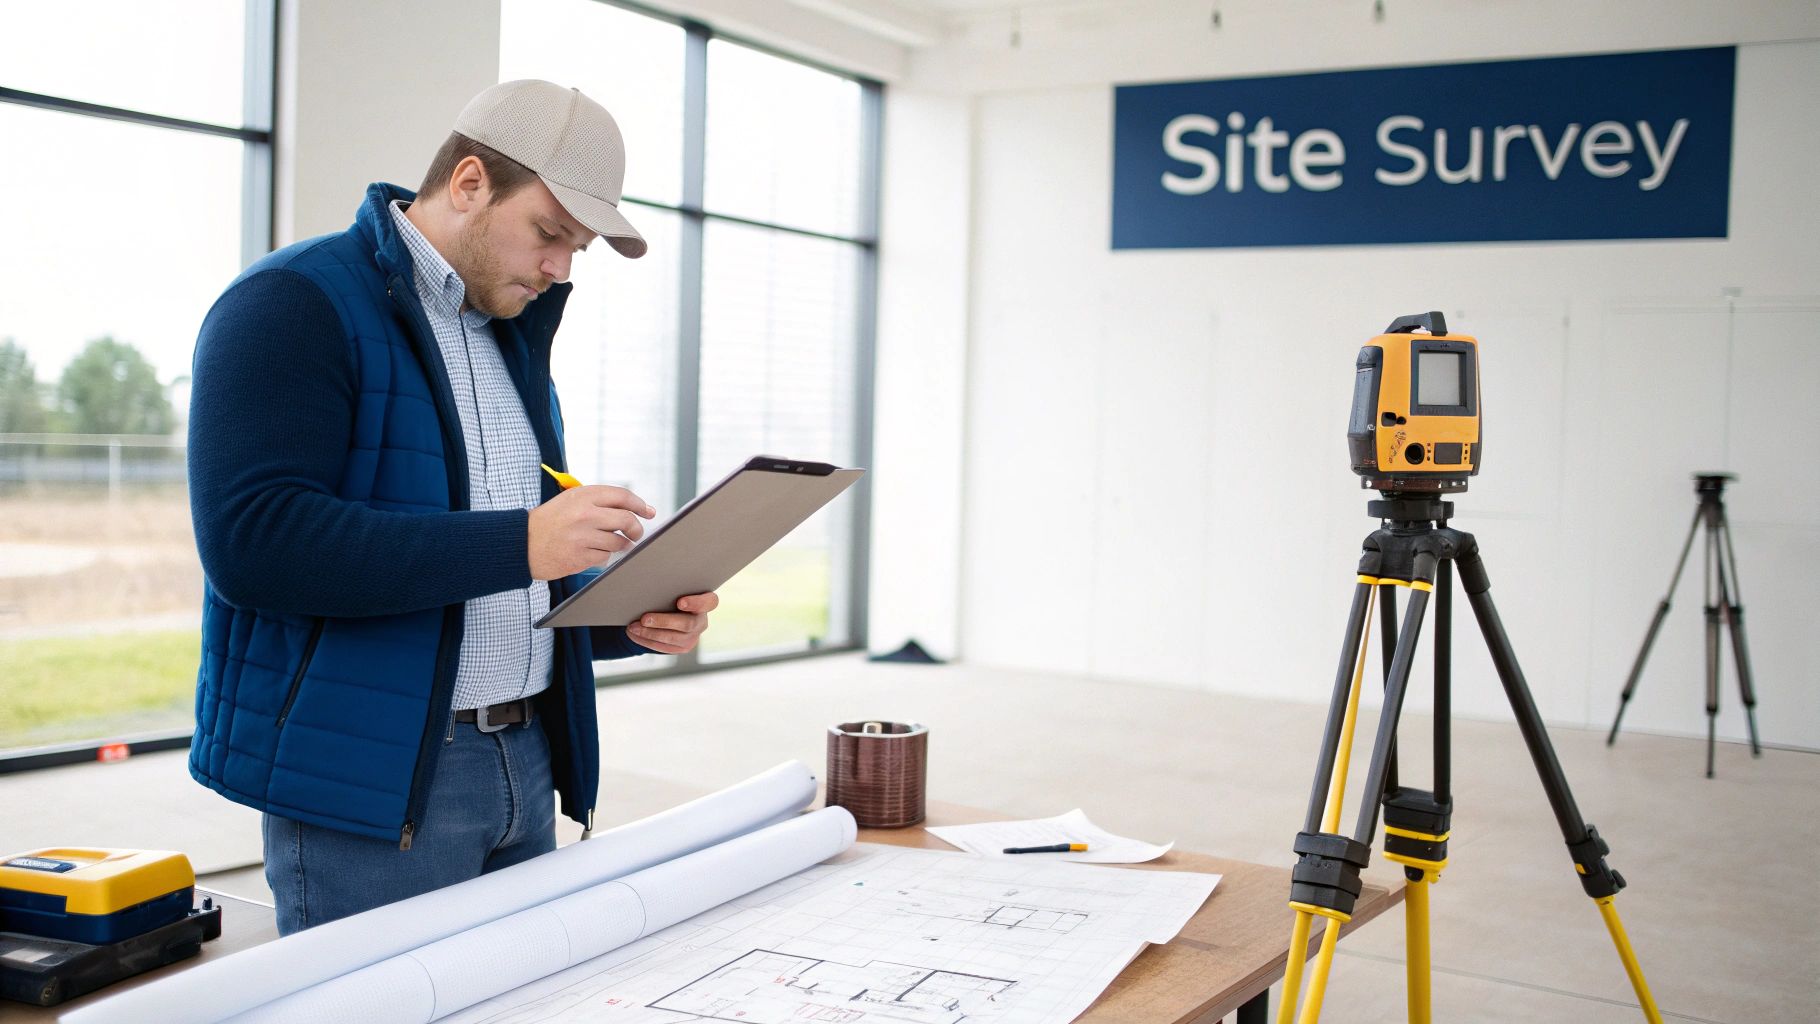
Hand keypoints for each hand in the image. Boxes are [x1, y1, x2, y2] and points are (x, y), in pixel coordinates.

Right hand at [527, 485, 654, 580]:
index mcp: (583, 496)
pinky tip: (591, 552)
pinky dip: (603, 556)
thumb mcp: (570, 500)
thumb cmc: (549, 521)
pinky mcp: (580, 557)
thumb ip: (598, 501)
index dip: (640, 504)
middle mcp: (585, 514)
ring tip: (609, 543)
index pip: (623, 496)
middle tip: (636, 533)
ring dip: (620, 544)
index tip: (648, 511)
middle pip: (627, 520)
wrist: (522, 543)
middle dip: (636, 529)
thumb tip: (633, 508)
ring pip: (619, 542)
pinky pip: (606, 557)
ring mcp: (583, 537)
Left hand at [626, 592, 717, 653]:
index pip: (710, 602)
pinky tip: (634, 634)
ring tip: (633, 627)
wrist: (668, 612)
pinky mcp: (682, 647)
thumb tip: (649, 573)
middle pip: (687, 623)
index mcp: (705, 602)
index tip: (680, 602)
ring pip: (674, 638)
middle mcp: (701, 621)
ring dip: (650, 633)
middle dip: (664, 621)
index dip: (696, 603)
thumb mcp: (674, 587)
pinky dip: (647, 641)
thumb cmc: (670, 593)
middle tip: (644, 618)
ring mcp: (693, 636)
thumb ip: (670, 583)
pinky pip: (664, 647)